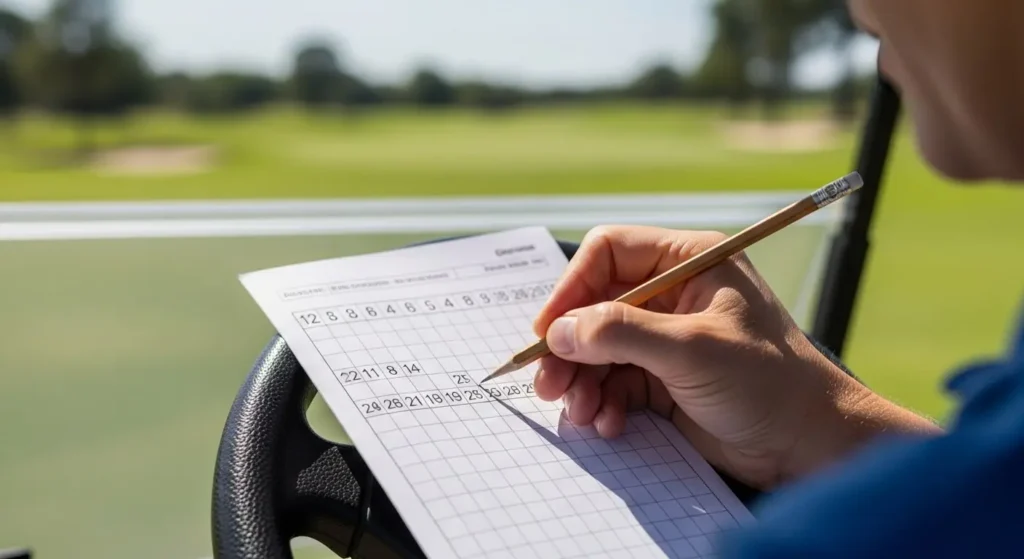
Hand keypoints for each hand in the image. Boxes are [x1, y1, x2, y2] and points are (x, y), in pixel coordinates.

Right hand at [533, 226, 939, 489]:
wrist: (808, 445)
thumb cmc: (767, 382)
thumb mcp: (691, 349)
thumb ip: (621, 334)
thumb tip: (558, 332)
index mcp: (689, 262)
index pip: (609, 253)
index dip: (572, 287)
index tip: (548, 329)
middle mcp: (674, 295)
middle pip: (595, 306)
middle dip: (570, 346)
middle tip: (548, 384)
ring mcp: (667, 339)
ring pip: (599, 349)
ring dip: (582, 381)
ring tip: (581, 412)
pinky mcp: (664, 380)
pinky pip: (614, 382)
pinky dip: (603, 402)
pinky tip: (608, 423)